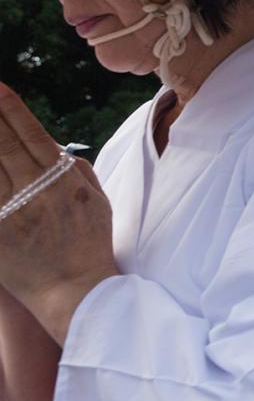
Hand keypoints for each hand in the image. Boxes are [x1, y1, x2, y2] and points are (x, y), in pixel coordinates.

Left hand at [0, 85, 116, 342]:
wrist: (76, 291)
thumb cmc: (89, 244)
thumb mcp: (97, 200)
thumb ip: (75, 170)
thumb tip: (51, 146)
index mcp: (63, 180)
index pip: (30, 134)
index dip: (11, 109)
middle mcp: (35, 192)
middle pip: (2, 144)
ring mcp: (10, 213)